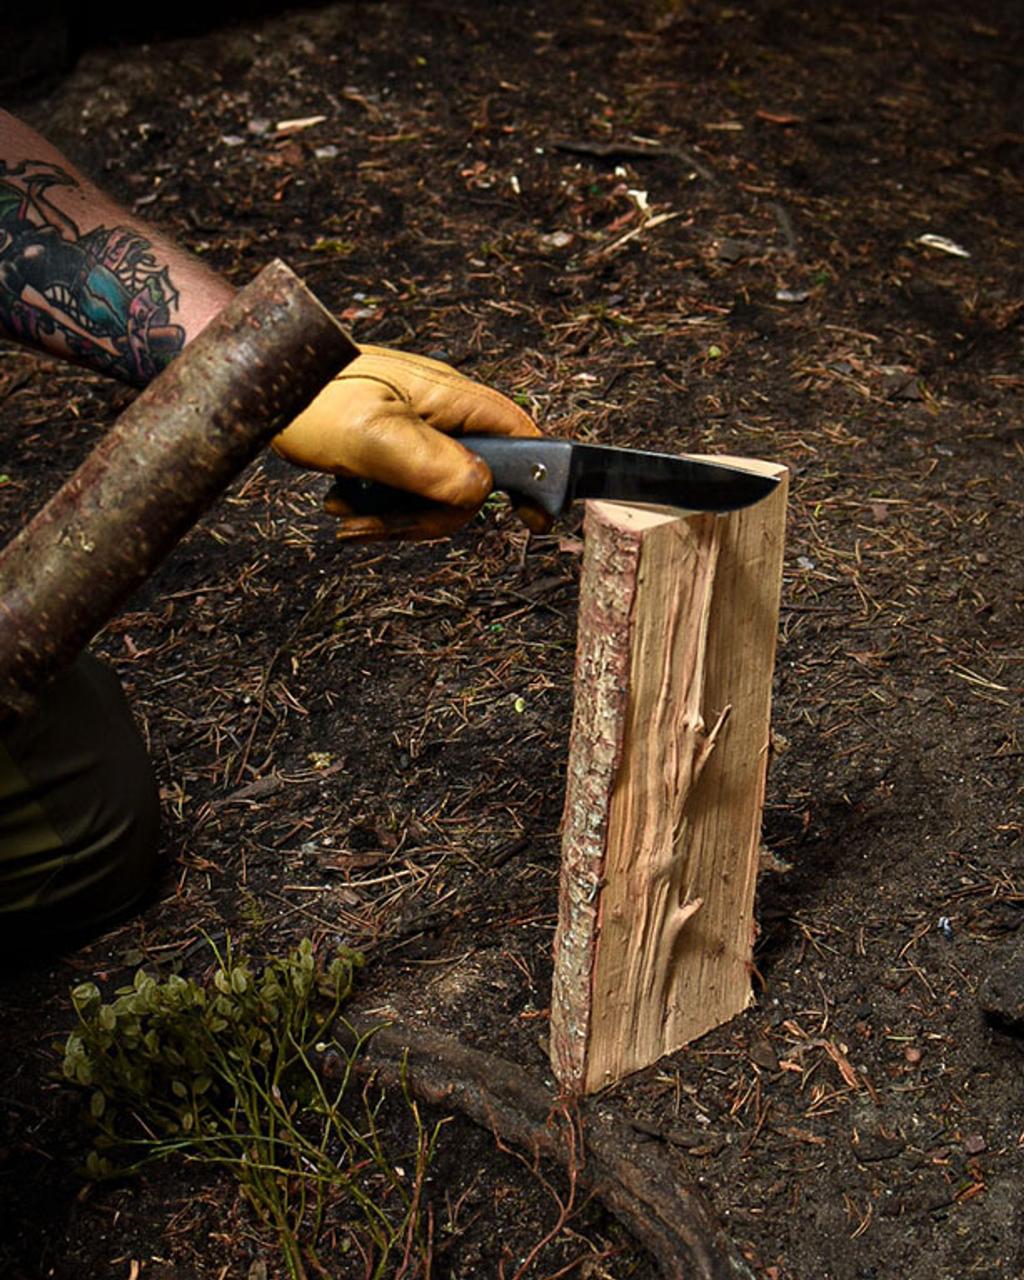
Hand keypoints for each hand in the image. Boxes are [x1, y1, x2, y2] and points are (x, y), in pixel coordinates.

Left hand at [272, 345, 547, 539]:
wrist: (253, 383)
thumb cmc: (308, 399)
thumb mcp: (372, 439)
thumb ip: (431, 467)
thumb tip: (481, 493)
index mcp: (451, 398)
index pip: (520, 436)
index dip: (537, 479)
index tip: (533, 522)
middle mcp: (441, 410)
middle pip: (472, 483)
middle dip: (427, 516)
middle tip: (378, 525)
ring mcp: (415, 426)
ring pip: (434, 492)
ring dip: (393, 515)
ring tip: (347, 511)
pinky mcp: (390, 441)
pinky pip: (402, 487)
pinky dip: (374, 504)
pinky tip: (341, 500)